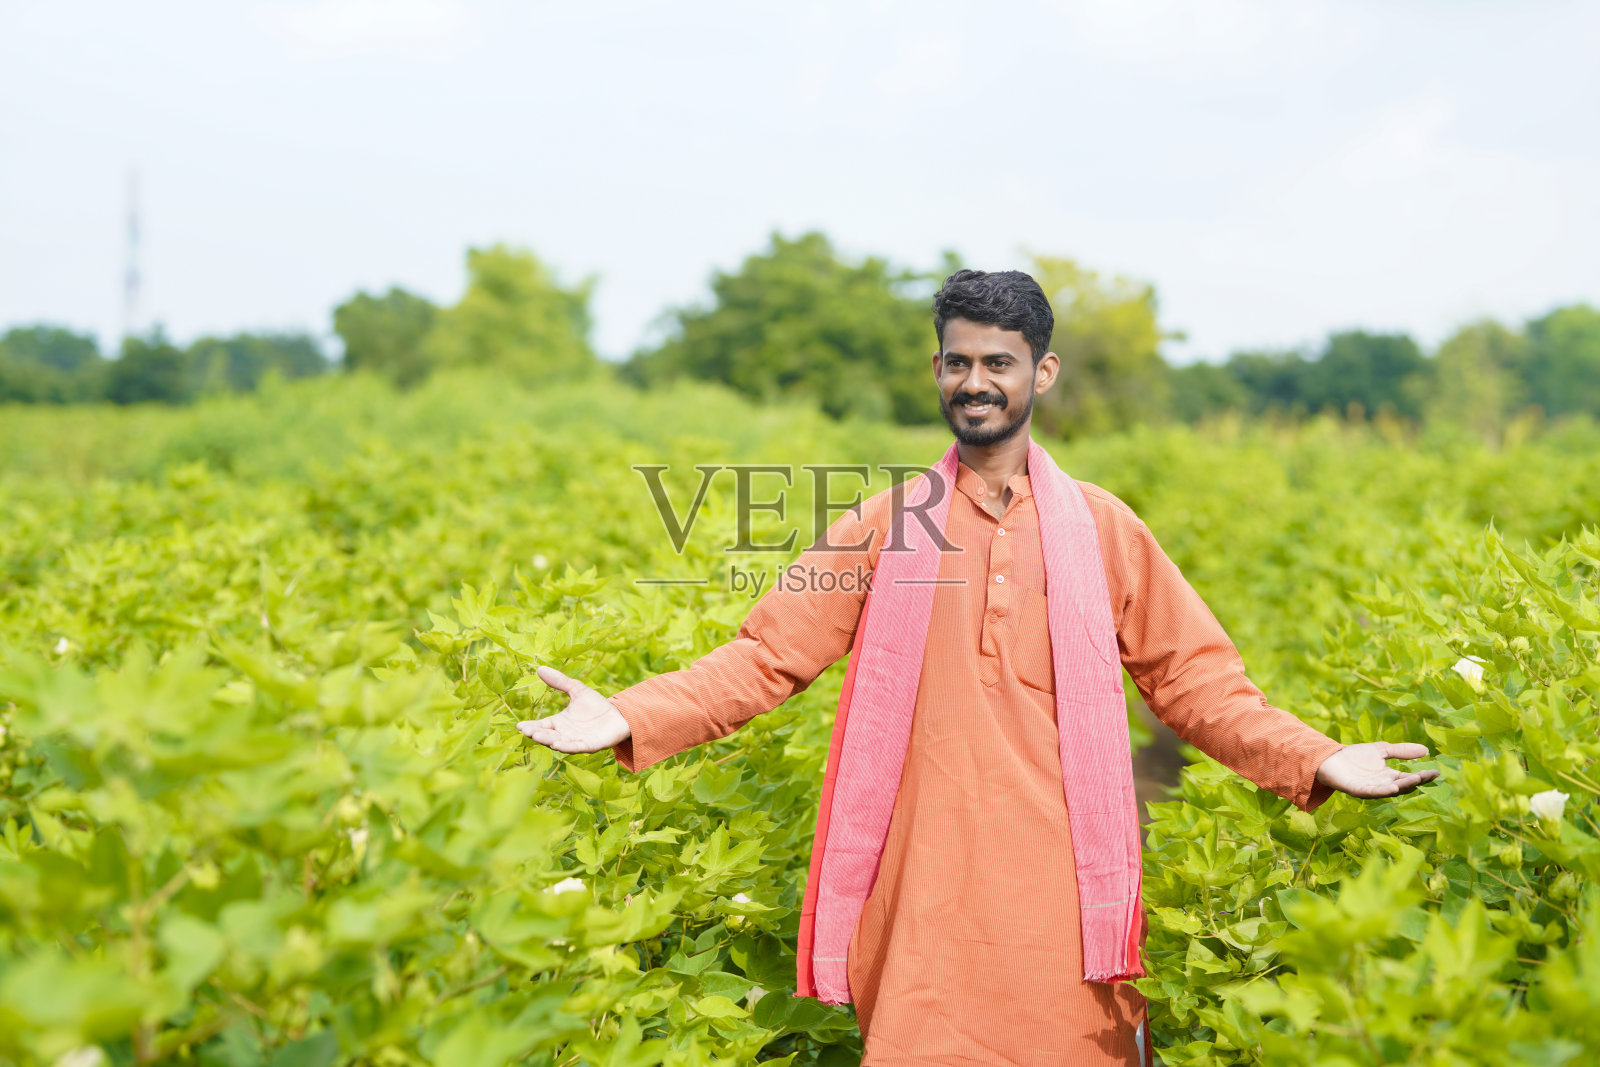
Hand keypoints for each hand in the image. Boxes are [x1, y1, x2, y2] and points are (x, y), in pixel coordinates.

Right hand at [516, 665, 630, 752]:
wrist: (619, 715)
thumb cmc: (596, 705)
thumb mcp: (577, 690)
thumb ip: (560, 681)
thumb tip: (539, 668)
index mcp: (560, 722)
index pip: (542, 725)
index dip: (531, 726)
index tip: (519, 726)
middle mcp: (565, 734)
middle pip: (548, 736)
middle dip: (538, 734)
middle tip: (527, 732)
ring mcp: (577, 741)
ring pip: (560, 743)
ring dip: (549, 741)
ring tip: (538, 737)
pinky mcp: (590, 746)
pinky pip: (577, 748)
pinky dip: (567, 747)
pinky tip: (558, 745)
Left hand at [1315, 742, 1439, 797]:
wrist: (1329, 758)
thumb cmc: (1354, 756)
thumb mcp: (1381, 750)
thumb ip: (1401, 751)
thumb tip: (1426, 750)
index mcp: (1389, 776)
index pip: (1409, 778)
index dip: (1422, 776)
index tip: (1436, 771)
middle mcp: (1382, 785)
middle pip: (1402, 785)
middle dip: (1415, 781)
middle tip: (1429, 776)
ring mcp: (1370, 789)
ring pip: (1389, 790)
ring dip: (1402, 786)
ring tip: (1415, 781)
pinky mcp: (1356, 790)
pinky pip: (1371, 792)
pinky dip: (1382, 790)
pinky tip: (1392, 787)